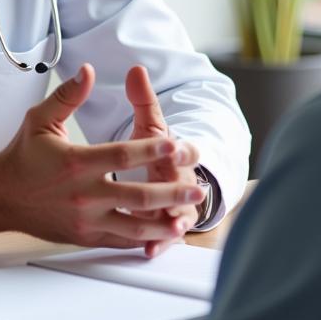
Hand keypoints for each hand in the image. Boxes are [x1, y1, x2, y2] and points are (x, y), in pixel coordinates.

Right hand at [0, 63, 204, 247]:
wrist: (0, 196)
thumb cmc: (23, 154)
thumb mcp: (40, 119)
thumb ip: (68, 95)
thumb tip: (89, 70)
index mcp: (76, 162)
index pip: (121, 156)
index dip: (151, 150)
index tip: (175, 144)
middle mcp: (83, 194)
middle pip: (136, 196)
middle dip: (171, 193)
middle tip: (198, 188)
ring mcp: (85, 219)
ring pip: (132, 226)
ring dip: (163, 223)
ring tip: (188, 217)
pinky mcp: (84, 236)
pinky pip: (119, 241)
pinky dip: (143, 241)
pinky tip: (163, 235)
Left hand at [125, 64, 201, 257]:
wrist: (170, 173)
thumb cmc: (157, 147)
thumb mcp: (150, 122)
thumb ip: (143, 98)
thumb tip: (135, 70)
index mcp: (176, 153)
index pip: (185, 148)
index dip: (181, 148)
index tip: (174, 146)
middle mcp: (180, 180)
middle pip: (185, 184)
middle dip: (181, 189)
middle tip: (176, 193)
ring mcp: (175, 205)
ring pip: (179, 214)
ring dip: (174, 220)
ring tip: (169, 227)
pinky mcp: (166, 226)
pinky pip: (165, 237)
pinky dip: (161, 243)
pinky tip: (150, 250)